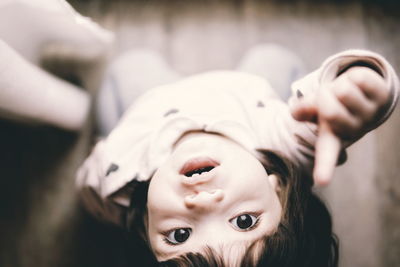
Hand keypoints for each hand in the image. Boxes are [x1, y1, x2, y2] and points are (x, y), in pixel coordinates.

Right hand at [290, 66, 388, 184]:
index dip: (323, 168)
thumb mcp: (314, 107)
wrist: (361, 90)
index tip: (321, 182)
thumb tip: (296, 112)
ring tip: (345, 91)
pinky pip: (360, 78)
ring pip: (344, 90)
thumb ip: (304, 109)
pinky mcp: (382, 97)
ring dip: (338, 84)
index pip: (326, 155)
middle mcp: (353, 131)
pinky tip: (359, 85)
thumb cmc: (333, 102)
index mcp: (333, 137)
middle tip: (330, 97)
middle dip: (323, 95)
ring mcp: (370, 115)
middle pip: (329, 110)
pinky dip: (353, 75)